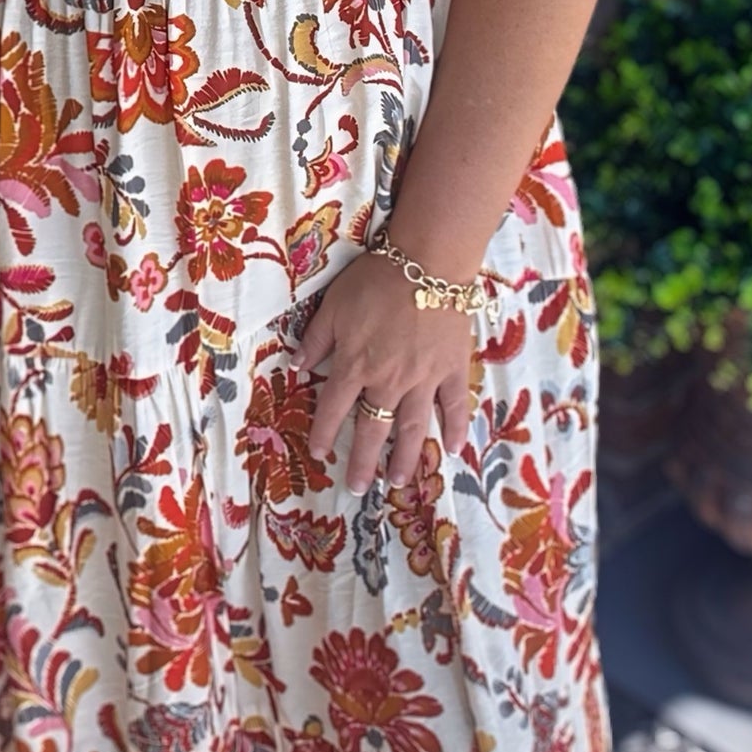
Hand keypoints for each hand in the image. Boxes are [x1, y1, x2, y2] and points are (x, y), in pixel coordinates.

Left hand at [296, 253, 478, 495]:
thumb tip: (296, 366)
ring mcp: (425, 379)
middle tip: (358, 489)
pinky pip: (454, 406)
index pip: (333, 408)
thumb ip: (316, 340)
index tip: (319, 453)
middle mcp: (389, 381)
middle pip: (373, 429)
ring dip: (405, 458)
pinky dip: (455, 429)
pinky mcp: (454, 369)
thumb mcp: (334, 306)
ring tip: (399, 482)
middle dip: (364, 462)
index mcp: (356, 366)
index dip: (323, 432)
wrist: (429, 263)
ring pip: (413, 428)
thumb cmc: (376, 280)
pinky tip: (452, 451)